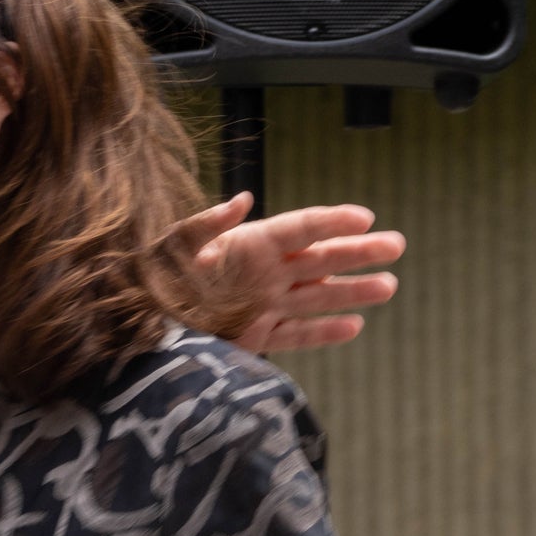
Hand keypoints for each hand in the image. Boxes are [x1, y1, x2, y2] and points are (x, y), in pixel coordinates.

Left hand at [173, 192, 406, 352]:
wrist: (139, 318)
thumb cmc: (152, 274)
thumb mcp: (173, 244)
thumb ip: (207, 223)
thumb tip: (242, 199)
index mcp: (248, 243)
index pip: (299, 228)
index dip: (331, 221)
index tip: (364, 216)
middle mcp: (264, 272)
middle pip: (320, 258)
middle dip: (358, 252)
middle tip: (396, 244)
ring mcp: (264, 304)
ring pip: (318, 296)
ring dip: (353, 291)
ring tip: (389, 285)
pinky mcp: (257, 336)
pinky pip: (298, 333)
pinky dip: (324, 331)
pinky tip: (354, 326)